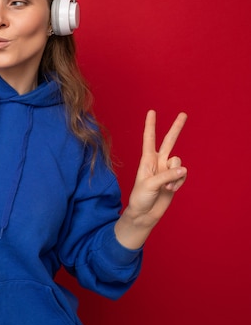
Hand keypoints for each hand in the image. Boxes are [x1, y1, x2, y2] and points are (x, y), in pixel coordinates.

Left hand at [115, 110, 187, 248]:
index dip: (150, 125)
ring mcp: (167, 170)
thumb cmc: (140, 197)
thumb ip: (166, 175)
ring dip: (175, 175)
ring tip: (166, 187)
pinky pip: (183, 175)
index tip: (151, 111)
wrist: (145, 214)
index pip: (149, 139)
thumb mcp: (150, 185)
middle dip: (176, 128)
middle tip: (183, 114)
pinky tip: (171, 190)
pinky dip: (179, 183)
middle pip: (169, 141)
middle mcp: (157, 162)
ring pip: (178, 162)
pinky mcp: (175, 180)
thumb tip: (183, 169)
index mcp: (146, 160)